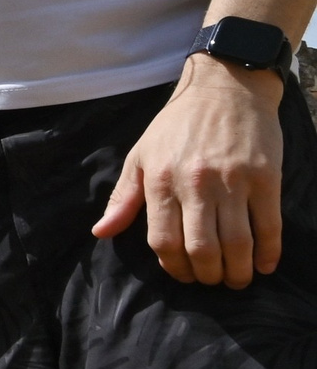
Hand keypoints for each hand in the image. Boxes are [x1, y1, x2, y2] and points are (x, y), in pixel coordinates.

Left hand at [94, 57, 286, 286]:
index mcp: (161, 180)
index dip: (174, 267)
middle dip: (207, 275)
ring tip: (236, 279)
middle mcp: (195, 183)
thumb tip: (101, 232)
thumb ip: (124, 197)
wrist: (225, 88)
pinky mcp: (265, 177)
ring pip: (236, 243)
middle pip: (201, 249)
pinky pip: (268, 225)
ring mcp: (233, 181)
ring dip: (236, 271)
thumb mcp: (140, 155)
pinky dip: (268, 252)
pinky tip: (263, 265)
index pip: (163, 241)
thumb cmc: (177, 125)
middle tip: (211, 280)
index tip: (183, 274)